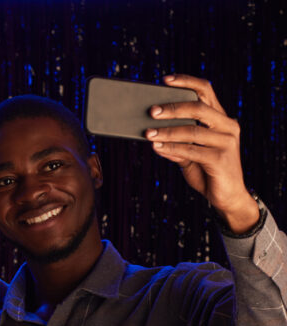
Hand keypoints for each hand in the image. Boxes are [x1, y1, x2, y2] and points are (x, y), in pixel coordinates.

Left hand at [146, 74, 259, 231]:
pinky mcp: (221, 158)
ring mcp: (226, 141)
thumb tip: (150, 132)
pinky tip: (157, 147)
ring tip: (148, 133)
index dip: (186, 82)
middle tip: (151, 111)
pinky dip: (172, 148)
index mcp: (220, 118)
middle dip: (172, 108)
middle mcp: (227, 125)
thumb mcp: (188, 154)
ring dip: (167, 131)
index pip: (205, 91)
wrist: (226, 196)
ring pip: (193, 130)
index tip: (165, 80)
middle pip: (198, 107)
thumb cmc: (206, 171)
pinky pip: (192, 150)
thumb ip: (174, 142)